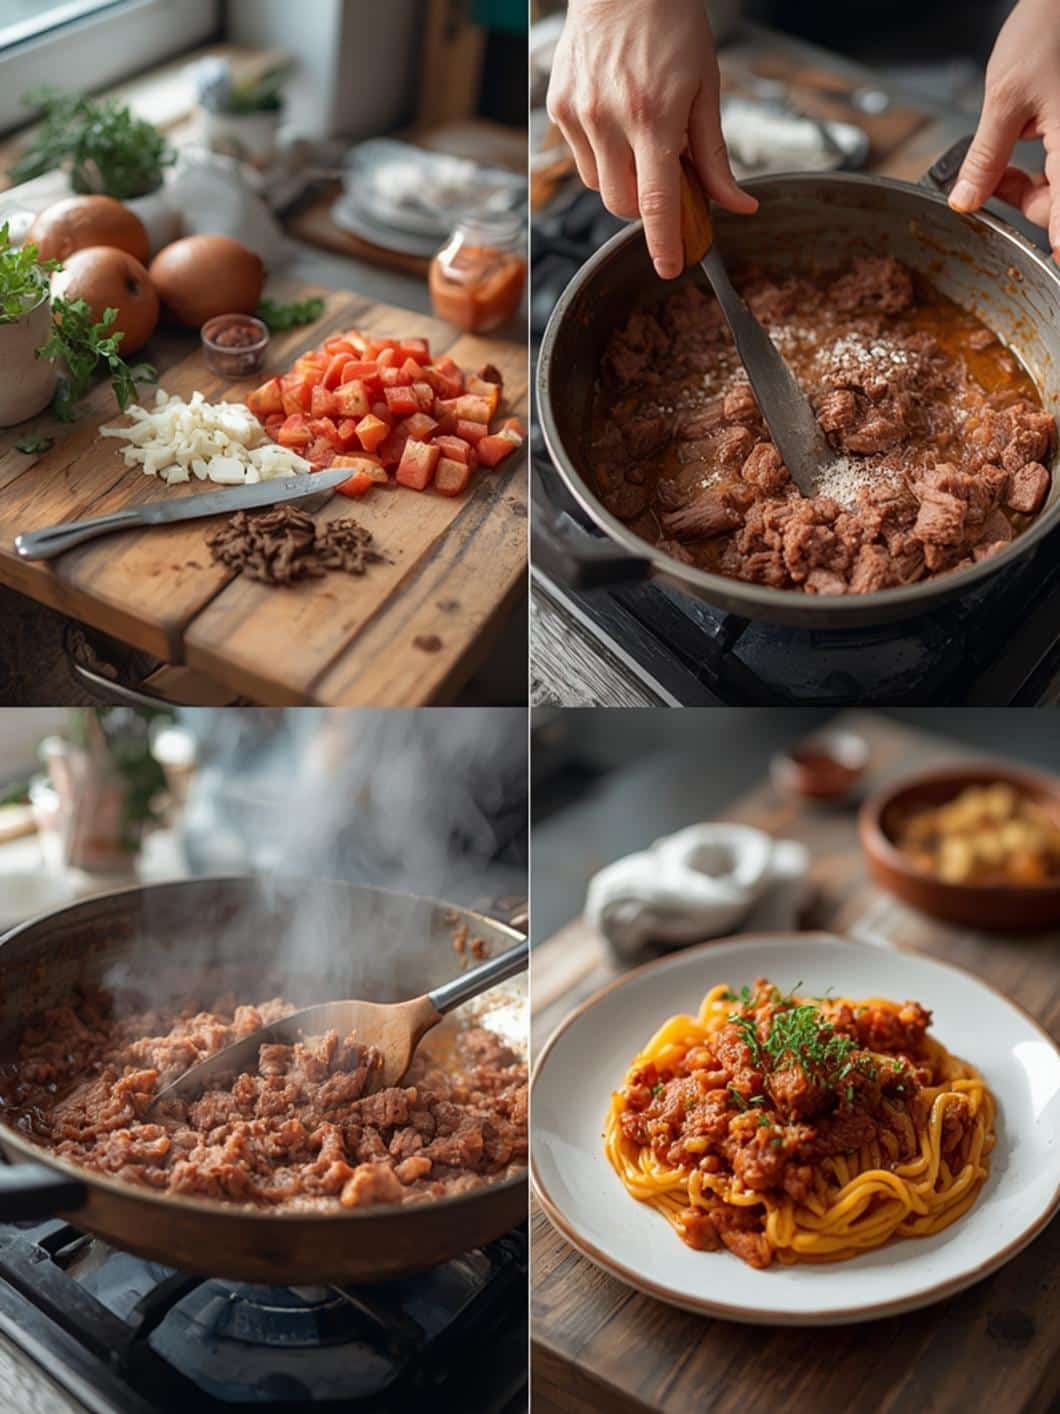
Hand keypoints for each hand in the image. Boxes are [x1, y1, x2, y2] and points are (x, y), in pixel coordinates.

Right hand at [546, 0, 756, 278]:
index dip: (663, 243)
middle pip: (622, 204)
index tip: (669, 267)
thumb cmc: (671, 25)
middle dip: (644, 208)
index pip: (656, 202)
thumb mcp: (705, 88)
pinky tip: (616, 123)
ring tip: (640, 142)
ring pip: (599, 186)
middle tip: (666, 180)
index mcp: (653, 117)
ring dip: (622, 182)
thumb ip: (715, 156)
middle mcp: (609, 120)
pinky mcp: (558, 108)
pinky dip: (602, 156)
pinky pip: (581, 158)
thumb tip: (738, 206)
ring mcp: (578, 115)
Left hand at [949, 0, 1059, 258]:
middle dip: (1028, 203)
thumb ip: (985, 158)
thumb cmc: (1051, 28)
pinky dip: (1049, 162)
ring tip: (1009, 150)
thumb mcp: (1005, 100)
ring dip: (1037, 182)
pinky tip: (1030, 136)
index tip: (1047, 271)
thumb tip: (966, 201)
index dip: (1057, 253)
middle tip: (990, 184)